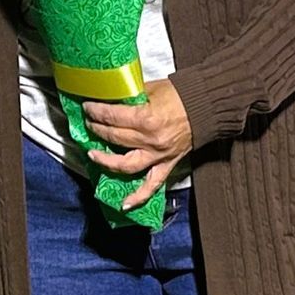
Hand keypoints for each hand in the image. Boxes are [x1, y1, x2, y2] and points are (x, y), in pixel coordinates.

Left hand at [84, 79, 193, 211]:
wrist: (207, 106)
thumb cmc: (181, 95)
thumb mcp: (152, 89)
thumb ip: (132, 96)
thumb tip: (113, 96)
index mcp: (146, 119)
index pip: (112, 117)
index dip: (96, 112)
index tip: (88, 108)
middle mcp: (150, 140)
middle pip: (115, 138)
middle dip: (97, 129)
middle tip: (89, 123)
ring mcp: (158, 155)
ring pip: (125, 164)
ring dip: (106, 161)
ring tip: (92, 154)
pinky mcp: (167, 164)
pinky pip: (152, 185)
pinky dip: (138, 197)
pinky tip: (124, 204)